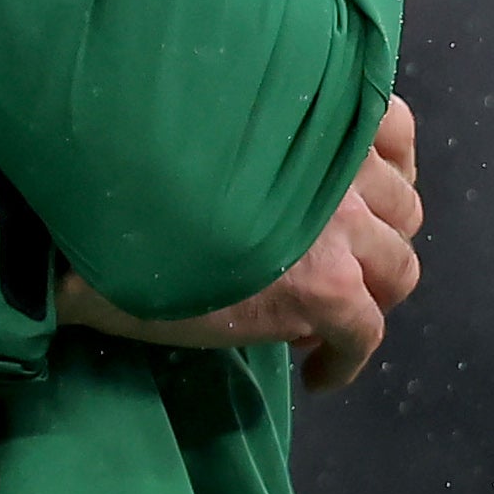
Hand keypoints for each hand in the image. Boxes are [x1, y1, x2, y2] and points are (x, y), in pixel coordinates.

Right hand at [61, 97, 421, 391]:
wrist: (90, 234)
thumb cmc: (129, 181)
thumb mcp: (210, 140)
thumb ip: (269, 153)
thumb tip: (294, 206)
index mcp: (310, 116)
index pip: (393, 131)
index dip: (385, 171)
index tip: (359, 199)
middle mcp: (338, 164)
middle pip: (403, 211)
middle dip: (379, 240)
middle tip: (342, 266)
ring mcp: (338, 228)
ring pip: (398, 272)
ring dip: (372, 296)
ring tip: (335, 318)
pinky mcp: (324, 287)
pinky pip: (365, 335)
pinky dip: (347, 361)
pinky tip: (318, 377)